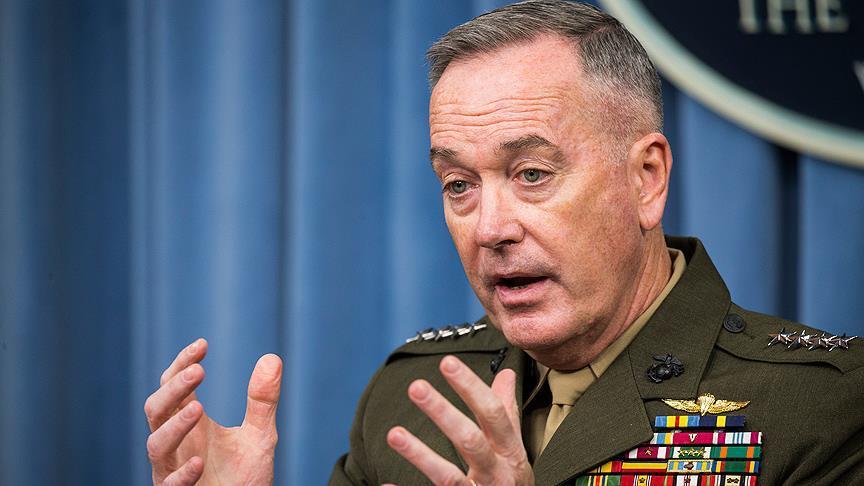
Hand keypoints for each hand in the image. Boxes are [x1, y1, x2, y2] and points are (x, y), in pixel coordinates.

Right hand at [144, 339, 282, 485]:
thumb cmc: (243, 477)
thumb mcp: (260, 435)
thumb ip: (262, 401)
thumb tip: (272, 358)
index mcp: (189, 423)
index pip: (173, 387)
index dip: (181, 364)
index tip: (202, 345)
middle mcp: (176, 444)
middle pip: (156, 409)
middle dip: (173, 389)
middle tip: (199, 371)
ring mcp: (173, 471)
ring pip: (156, 445)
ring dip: (175, 425)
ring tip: (198, 408)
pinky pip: (170, 485)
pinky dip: (181, 474)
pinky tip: (197, 462)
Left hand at [386, 355, 533, 485]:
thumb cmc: (512, 480)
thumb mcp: (515, 446)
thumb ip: (507, 411)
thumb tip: (506, 373)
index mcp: (509, 451)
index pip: (492, 413)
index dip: (470, 387)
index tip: (447, 362)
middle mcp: (495, 473)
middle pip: (470, 441)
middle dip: (443, 413)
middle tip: (416, 386)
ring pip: (448, 476)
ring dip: (420, 455)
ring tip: (394, 434)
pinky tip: (386, 485)